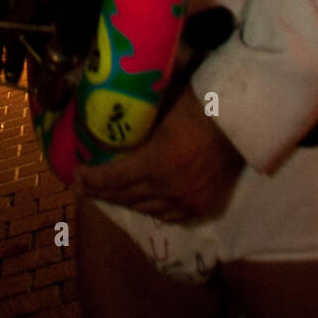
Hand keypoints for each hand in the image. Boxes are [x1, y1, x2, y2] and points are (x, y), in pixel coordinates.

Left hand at [72, 86, 245, 223]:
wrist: (241, 116)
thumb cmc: (199, 102)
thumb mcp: (160, 109)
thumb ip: (138, 123)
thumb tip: (112, 118)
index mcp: (156, 162)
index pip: (114, 179)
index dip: (92, 179)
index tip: (75, 177)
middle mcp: (170, 188)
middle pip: (127, 196)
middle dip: (102, 192)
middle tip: (84, 187)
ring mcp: (188, 200)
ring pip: (147, 209)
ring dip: (125, 202)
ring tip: (109, 195)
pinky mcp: (203, 204)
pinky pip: (170, 216)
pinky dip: (152, 210)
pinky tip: (142, 204)